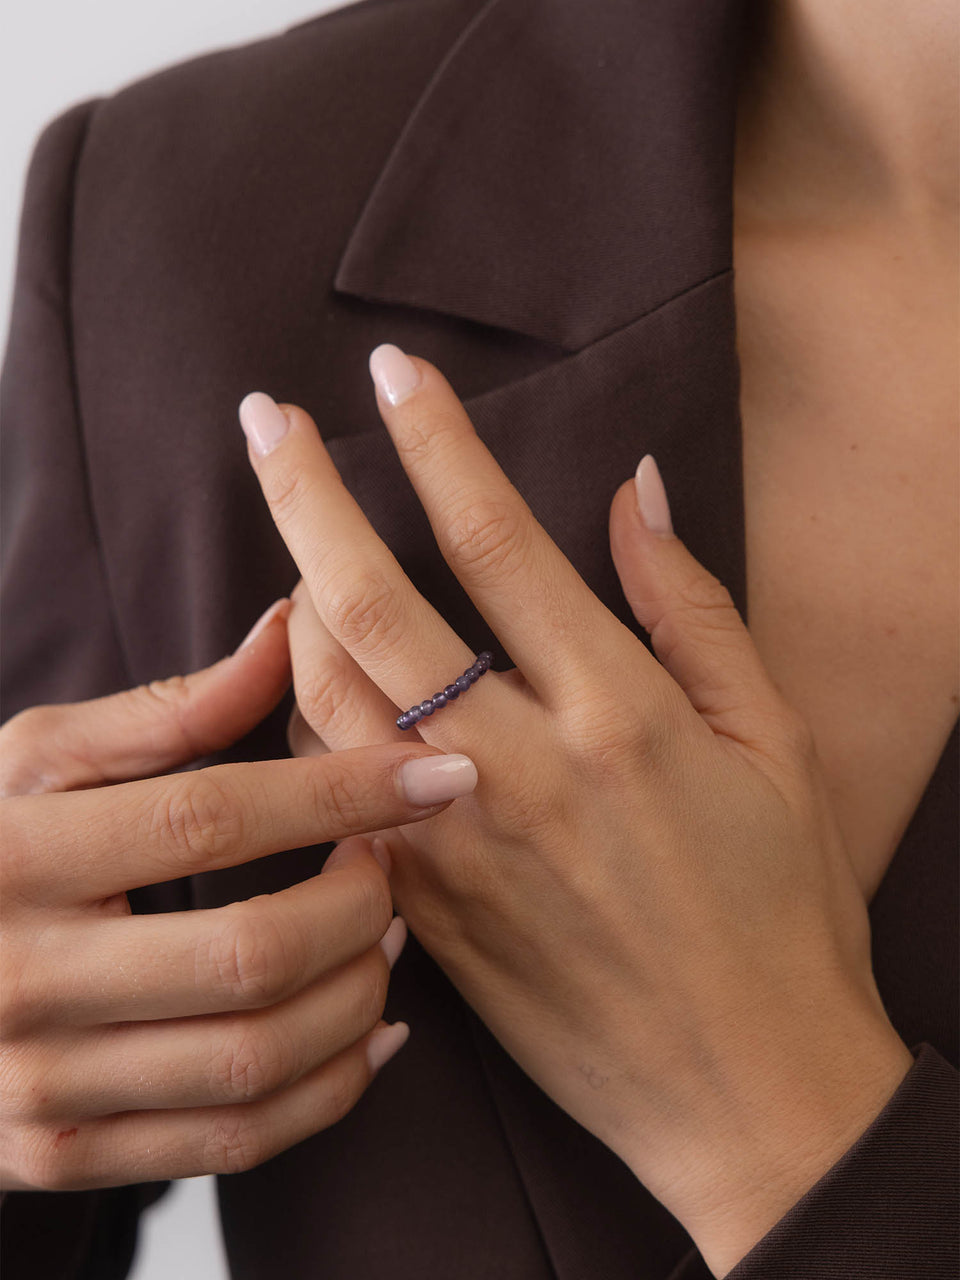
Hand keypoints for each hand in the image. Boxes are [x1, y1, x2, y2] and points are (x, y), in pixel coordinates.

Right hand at [0, 600, 476, 1191]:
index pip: (210, 820)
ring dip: (361, 992)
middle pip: (252, 954)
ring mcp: (43, 1087)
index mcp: (16, 857)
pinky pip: (239, 1141)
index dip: (341, 792)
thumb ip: (169, 708)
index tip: (439, 773)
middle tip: (392, 862)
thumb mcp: (39, 760)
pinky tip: (371, 1030)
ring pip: (259, 1057)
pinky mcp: (67, 1157)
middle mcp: (21, 982)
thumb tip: (289, 629)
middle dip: (362, 903)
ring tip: (387, 935)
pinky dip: (335, 1089)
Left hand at [239, 351, 913, 1275]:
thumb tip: (635, 492)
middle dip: (304, 497)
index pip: (496, 545)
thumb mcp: (777, 744)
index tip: (389, 373)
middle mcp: (519, 773)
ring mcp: (453, 848)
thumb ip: (694, 610)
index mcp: (618, 716)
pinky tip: (315, 681)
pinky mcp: (423, 908)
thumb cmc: (782, 908)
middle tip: (260, 420)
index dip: (435, 444)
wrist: (748, 1087)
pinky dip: (306, 721)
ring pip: (323, 701)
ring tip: (292, 550)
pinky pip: (326, 793)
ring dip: (290, 606)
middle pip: (371, 606)